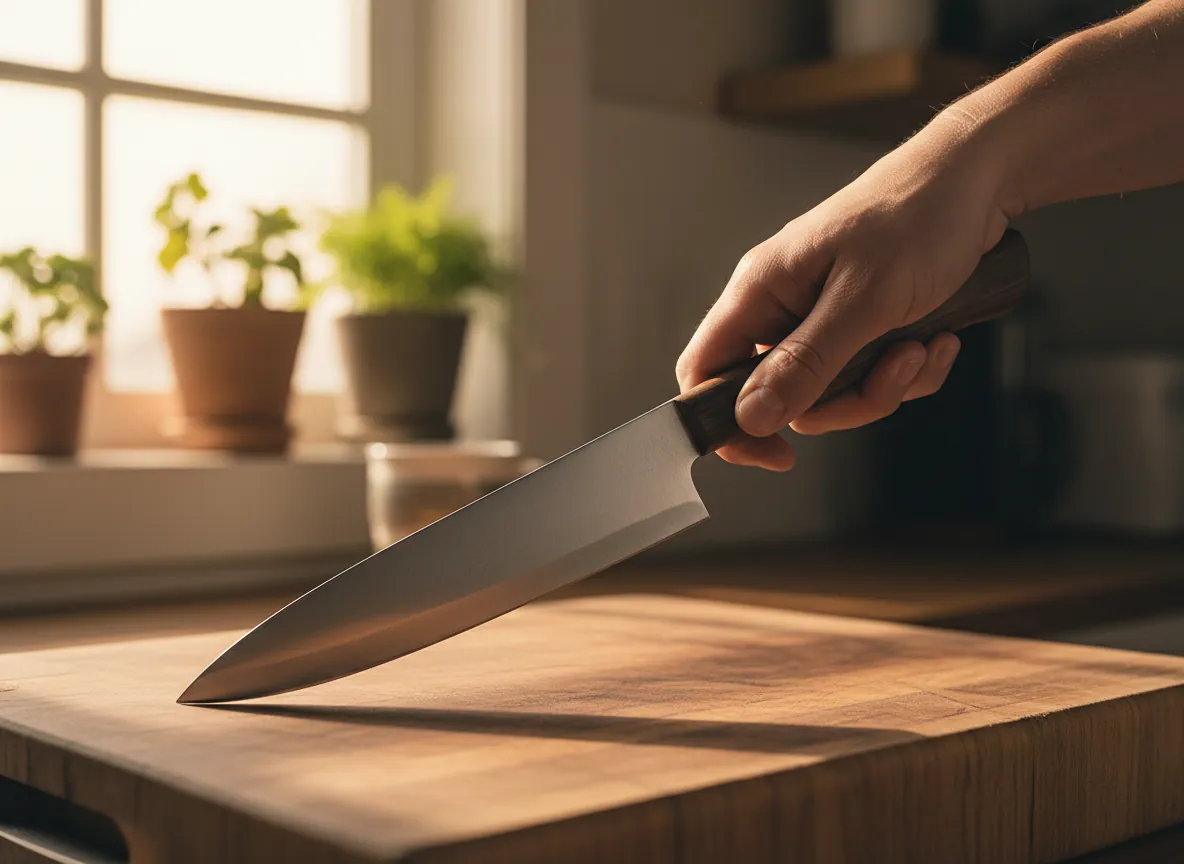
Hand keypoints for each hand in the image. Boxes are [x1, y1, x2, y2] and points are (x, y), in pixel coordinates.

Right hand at [675, 114, 1011, 470]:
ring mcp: (822, 316)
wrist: (979, 181)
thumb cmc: (917, 217)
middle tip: (891, 370)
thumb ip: (805, 362)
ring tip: (923, 345)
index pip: (705, 370)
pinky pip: (869, 377)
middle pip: (780, 396)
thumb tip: (750, 417)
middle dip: (844, 400)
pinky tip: (938, 338)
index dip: (726, 421)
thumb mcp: (864, 299)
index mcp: (761, 290)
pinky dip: (909, 370)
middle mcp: (783, 306)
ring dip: (885, 384)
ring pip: (831, 392)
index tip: (775, 452)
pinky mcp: (861, 324)